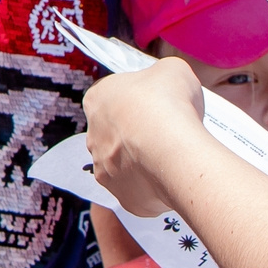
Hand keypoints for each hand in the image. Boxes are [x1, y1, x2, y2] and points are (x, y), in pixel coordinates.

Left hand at [86, 62, 207, 217]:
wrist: (174, 151)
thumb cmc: (168, 105)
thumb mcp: (172, 70)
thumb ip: (163, 75)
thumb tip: (168, 84)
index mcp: (98, 99)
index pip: (111, 97)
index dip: (136, 100)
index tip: (157, 104)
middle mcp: (93, 136)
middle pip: (115, 133)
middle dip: (137, 133)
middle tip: (166, 132)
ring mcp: (105, 170)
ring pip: (125, 165)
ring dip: (143, 162)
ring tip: (172, 156)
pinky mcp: (124, 197)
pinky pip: (140, 191)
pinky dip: (155, 187)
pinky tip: (172, 177)